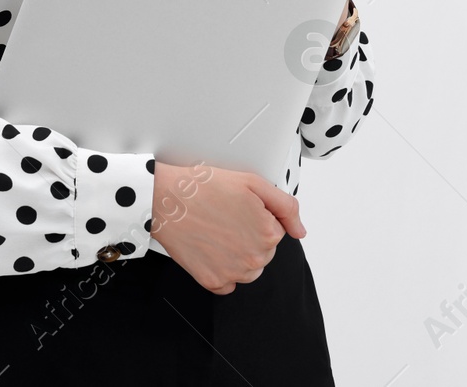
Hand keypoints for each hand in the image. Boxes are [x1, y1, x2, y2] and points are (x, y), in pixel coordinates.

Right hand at [150, 161, 304, 294]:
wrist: (166, 199)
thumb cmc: (204, 187)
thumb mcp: (253, 183)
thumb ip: (286, 207)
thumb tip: (300, 231)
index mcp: (268, 233)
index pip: (275, 231)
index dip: (257, 216)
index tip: (239, 208)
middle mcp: (254, 257)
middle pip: (264, 251)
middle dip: (250, 236)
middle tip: (226, 217)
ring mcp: (233, 272)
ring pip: (249, 269)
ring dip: (239, 255)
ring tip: (218, 232)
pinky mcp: (213, 281)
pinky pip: (228, 284)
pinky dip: (221, 269)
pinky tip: (210, 248)